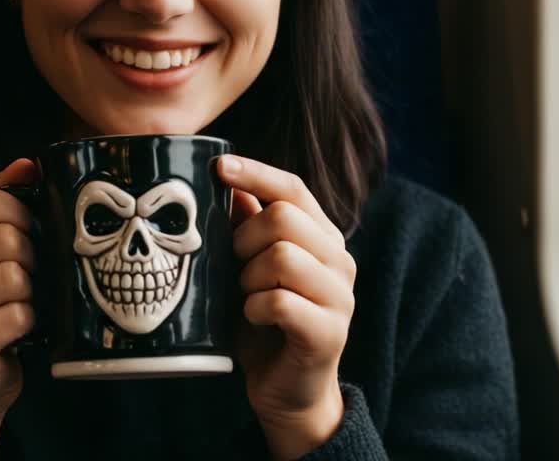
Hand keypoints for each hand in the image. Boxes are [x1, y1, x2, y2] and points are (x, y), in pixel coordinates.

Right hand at [0, 159, 38, 458]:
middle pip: (4, 238)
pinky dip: (28, 323)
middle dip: (30, 256)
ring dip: (30, 292)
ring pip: (13, 278)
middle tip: (27, 275)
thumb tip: (28, 164)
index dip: (20, 212)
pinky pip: (15, 317)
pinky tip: (17, 330)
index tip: (28, 231)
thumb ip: (0, 202)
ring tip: (20, 302)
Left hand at [218, 155, 353, 459]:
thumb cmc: (263, 323)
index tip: (218, 166)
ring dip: (249, 277)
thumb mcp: (246, 268)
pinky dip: (254, 309)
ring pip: (282, 257)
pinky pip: (279, 302)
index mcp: (321, 237)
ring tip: (247, 296)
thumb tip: (228, 183)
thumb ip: (245, 227)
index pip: (294, 188)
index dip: (256, 172)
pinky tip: (255, 319)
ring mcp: (340, 297)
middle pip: (284, 218)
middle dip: (244, 239)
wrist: (287, 392)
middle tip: (235, 266)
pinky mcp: (330, 333)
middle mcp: (339, 260)